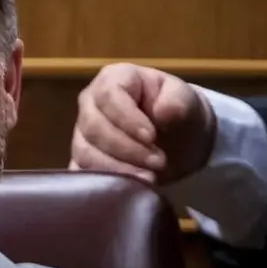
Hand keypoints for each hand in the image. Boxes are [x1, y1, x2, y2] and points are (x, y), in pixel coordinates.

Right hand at [70, 63, 215, 185]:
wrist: (177, 139)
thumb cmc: (178, 112)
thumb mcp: (186, 101)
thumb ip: (178, 101)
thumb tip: (164, 111)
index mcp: (114, 79)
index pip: (108, 95)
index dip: (127, 118)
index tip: (152, 137)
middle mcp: (90, 103)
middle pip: (93, 126)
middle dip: (127, 148)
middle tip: (159, 162)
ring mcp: (82, 132)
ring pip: (85, 152)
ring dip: (118, 168)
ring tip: (149, 177)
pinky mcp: (82, 158)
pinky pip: (80, 172)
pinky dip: (101, 182)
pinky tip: (125, 188)